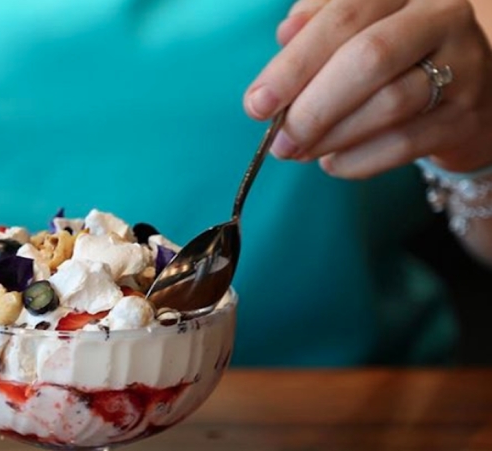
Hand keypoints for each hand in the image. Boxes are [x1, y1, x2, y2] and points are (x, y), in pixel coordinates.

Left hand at [244, 0, 491, 176]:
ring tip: (298, 151)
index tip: (257, 103)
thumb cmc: (391, 55)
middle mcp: (441, 18)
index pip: (344, 15)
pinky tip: (332, 163)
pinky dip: (358, 160)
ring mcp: (463, 67)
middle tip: (278, 139)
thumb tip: (285, 34)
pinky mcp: (465, 117)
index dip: (294, 62)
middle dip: (312, 106)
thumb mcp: (354, 29)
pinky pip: (405, 143)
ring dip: (331, 136)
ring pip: (390, 103)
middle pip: (370, 58)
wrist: (463, 89)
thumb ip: (317, 27)